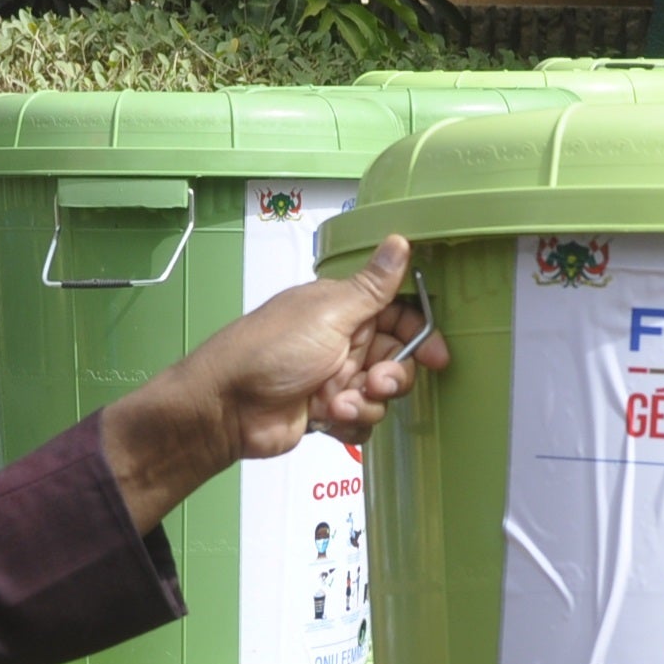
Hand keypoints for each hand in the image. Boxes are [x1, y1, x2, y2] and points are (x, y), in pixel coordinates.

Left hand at [98, 236, 445, 533]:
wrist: (226, 407)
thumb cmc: (269, 352)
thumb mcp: (328, 313)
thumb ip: (372, 286)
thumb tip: (399, 241)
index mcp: (342, 309)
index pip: (397, 317)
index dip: (420, 336)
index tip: (436, 357)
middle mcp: (340, 342)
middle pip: (396, 359)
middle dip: (393, 376)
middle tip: (376, 381)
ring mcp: (334, 379)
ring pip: (381, 394)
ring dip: (368, 402)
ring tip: (339, 403)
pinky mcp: (327, 413)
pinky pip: (362, 420)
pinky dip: (351, 423)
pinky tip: (327, 419)